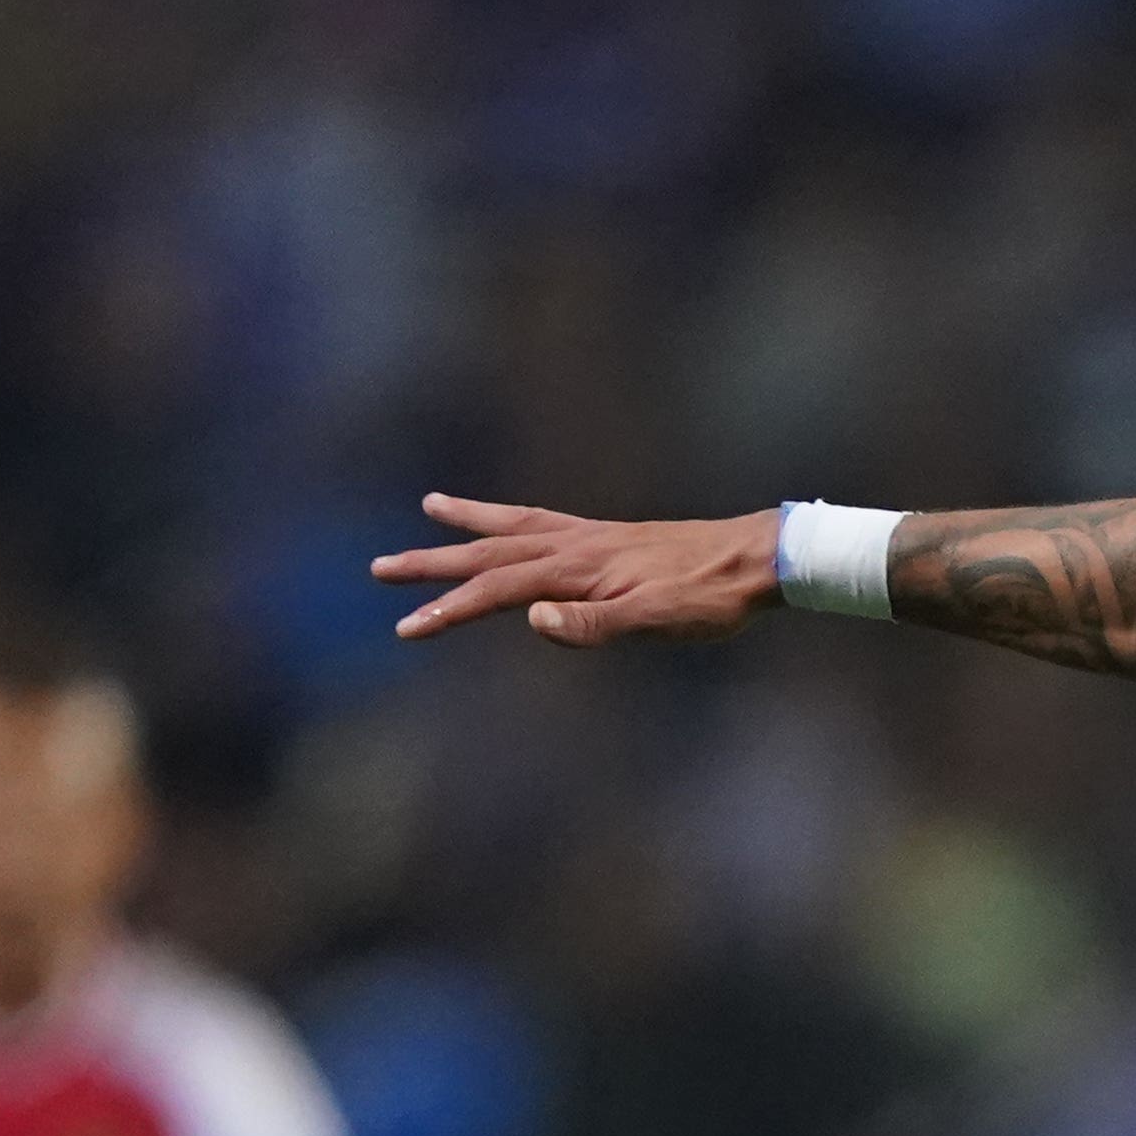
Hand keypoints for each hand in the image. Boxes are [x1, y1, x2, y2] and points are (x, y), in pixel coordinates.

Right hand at [376, 497, 783, 645]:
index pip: (494, 591)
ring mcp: (590, 537)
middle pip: (488, 553)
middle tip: (379, 568)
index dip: (448, 609)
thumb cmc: (708, 597)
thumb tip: (531, 620)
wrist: (755, 559)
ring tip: (429, 508)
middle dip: (433, 563)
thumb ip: (592, 625)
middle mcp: (574, 544)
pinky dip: (512, 519)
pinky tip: (509, 523)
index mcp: (576, 569)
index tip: (406, 627)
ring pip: (512, 528)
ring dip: (467, 524)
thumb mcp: (654, 621)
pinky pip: (544, 522)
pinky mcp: (608, 537)